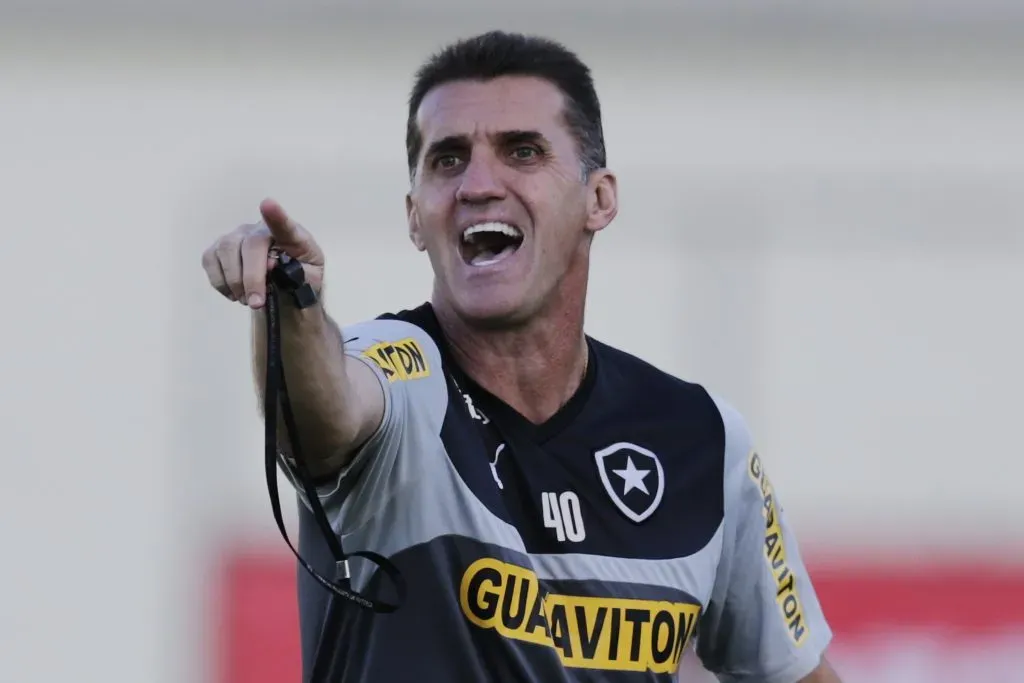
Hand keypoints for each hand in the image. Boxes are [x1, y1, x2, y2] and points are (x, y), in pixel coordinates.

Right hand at [202, 199, 324, 309]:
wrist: (285, 289)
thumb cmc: (299, 278)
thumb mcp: (310, 280)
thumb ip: (298, 273)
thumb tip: (271, 265)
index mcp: (290, 236)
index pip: (284, 224)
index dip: (276, 215)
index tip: (268, 204)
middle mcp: (259, 230)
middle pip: (250, 246)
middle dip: (251, 278)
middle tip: (256, 303)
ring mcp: (236, 236)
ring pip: (226, 251)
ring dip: (234, 282)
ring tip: (248, 300)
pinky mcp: (218, 248)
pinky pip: (210, 260)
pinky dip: (220, 283)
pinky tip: (234, 293)